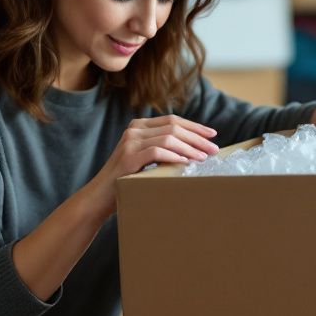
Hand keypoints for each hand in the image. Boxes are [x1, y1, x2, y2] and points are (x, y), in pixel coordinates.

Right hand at [82, 115, 219, 214]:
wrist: (100, 195)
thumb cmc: (127, 179)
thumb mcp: (144, 158)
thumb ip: (161, 148)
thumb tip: (195, 149)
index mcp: (139, 126)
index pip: (173, 120)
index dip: (195, 126)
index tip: (212, 134)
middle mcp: (134, 129)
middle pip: (173, 126)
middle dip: (197, 137)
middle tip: (214, 148)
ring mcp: (131, 142)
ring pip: (169, 137)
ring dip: (190, 147)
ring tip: (204, 157)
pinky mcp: (129, 156)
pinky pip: (158, 151)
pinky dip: (175, 156)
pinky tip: (188, 162)